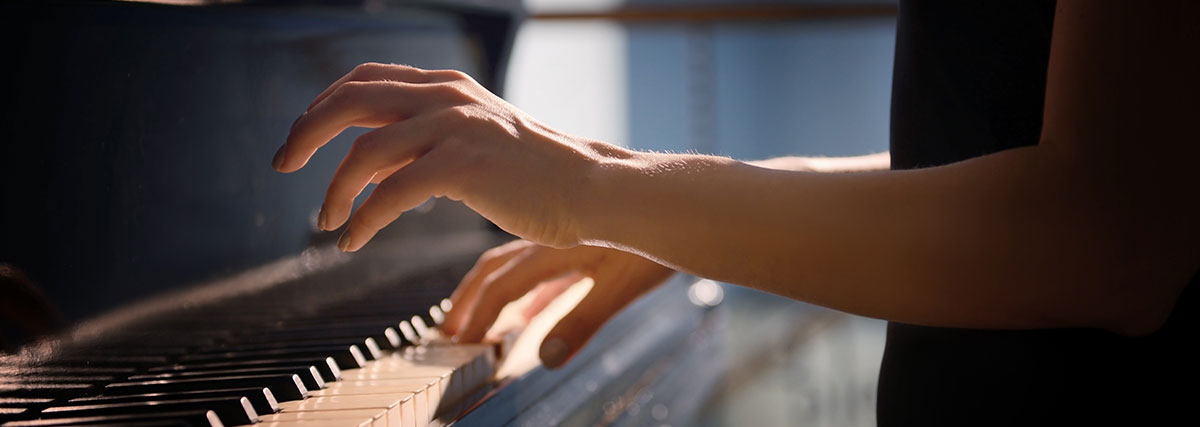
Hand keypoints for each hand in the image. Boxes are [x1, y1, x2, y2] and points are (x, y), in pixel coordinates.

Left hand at [274, 63, 613, 249]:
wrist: (591, 189)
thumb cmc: (537, 175)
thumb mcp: (476, 141)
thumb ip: (425, 142)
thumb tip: (371, 167)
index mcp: (447, 86)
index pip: (366, 79)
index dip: (322, 106)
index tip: (300, 141)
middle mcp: (447, 97)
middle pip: (352, 99)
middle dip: (306, 133)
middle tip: (283, 166)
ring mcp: (457, 127)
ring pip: (365, 150)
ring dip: (334, 189)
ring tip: (325, 220)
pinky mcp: (466, 165)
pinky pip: (393, 191)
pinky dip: (364, 218)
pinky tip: (354, 239)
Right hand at [442, 240, 674, 368]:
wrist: (685, 202)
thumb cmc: (658, 242)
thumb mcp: (620, 286)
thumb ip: (581, 321)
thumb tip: (545, 358)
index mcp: (553, 247)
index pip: (502, 286)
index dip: (478, 317)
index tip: (461, 344)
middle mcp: (551, 236)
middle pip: (494, 269)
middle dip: (467, 301)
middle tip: (449, 332)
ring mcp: (564, 235)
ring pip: (513, 264)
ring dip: (490, 292)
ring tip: (475, 317)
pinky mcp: (581, 239)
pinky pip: (540, 265)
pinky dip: (524, 289)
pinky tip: (530, 308)